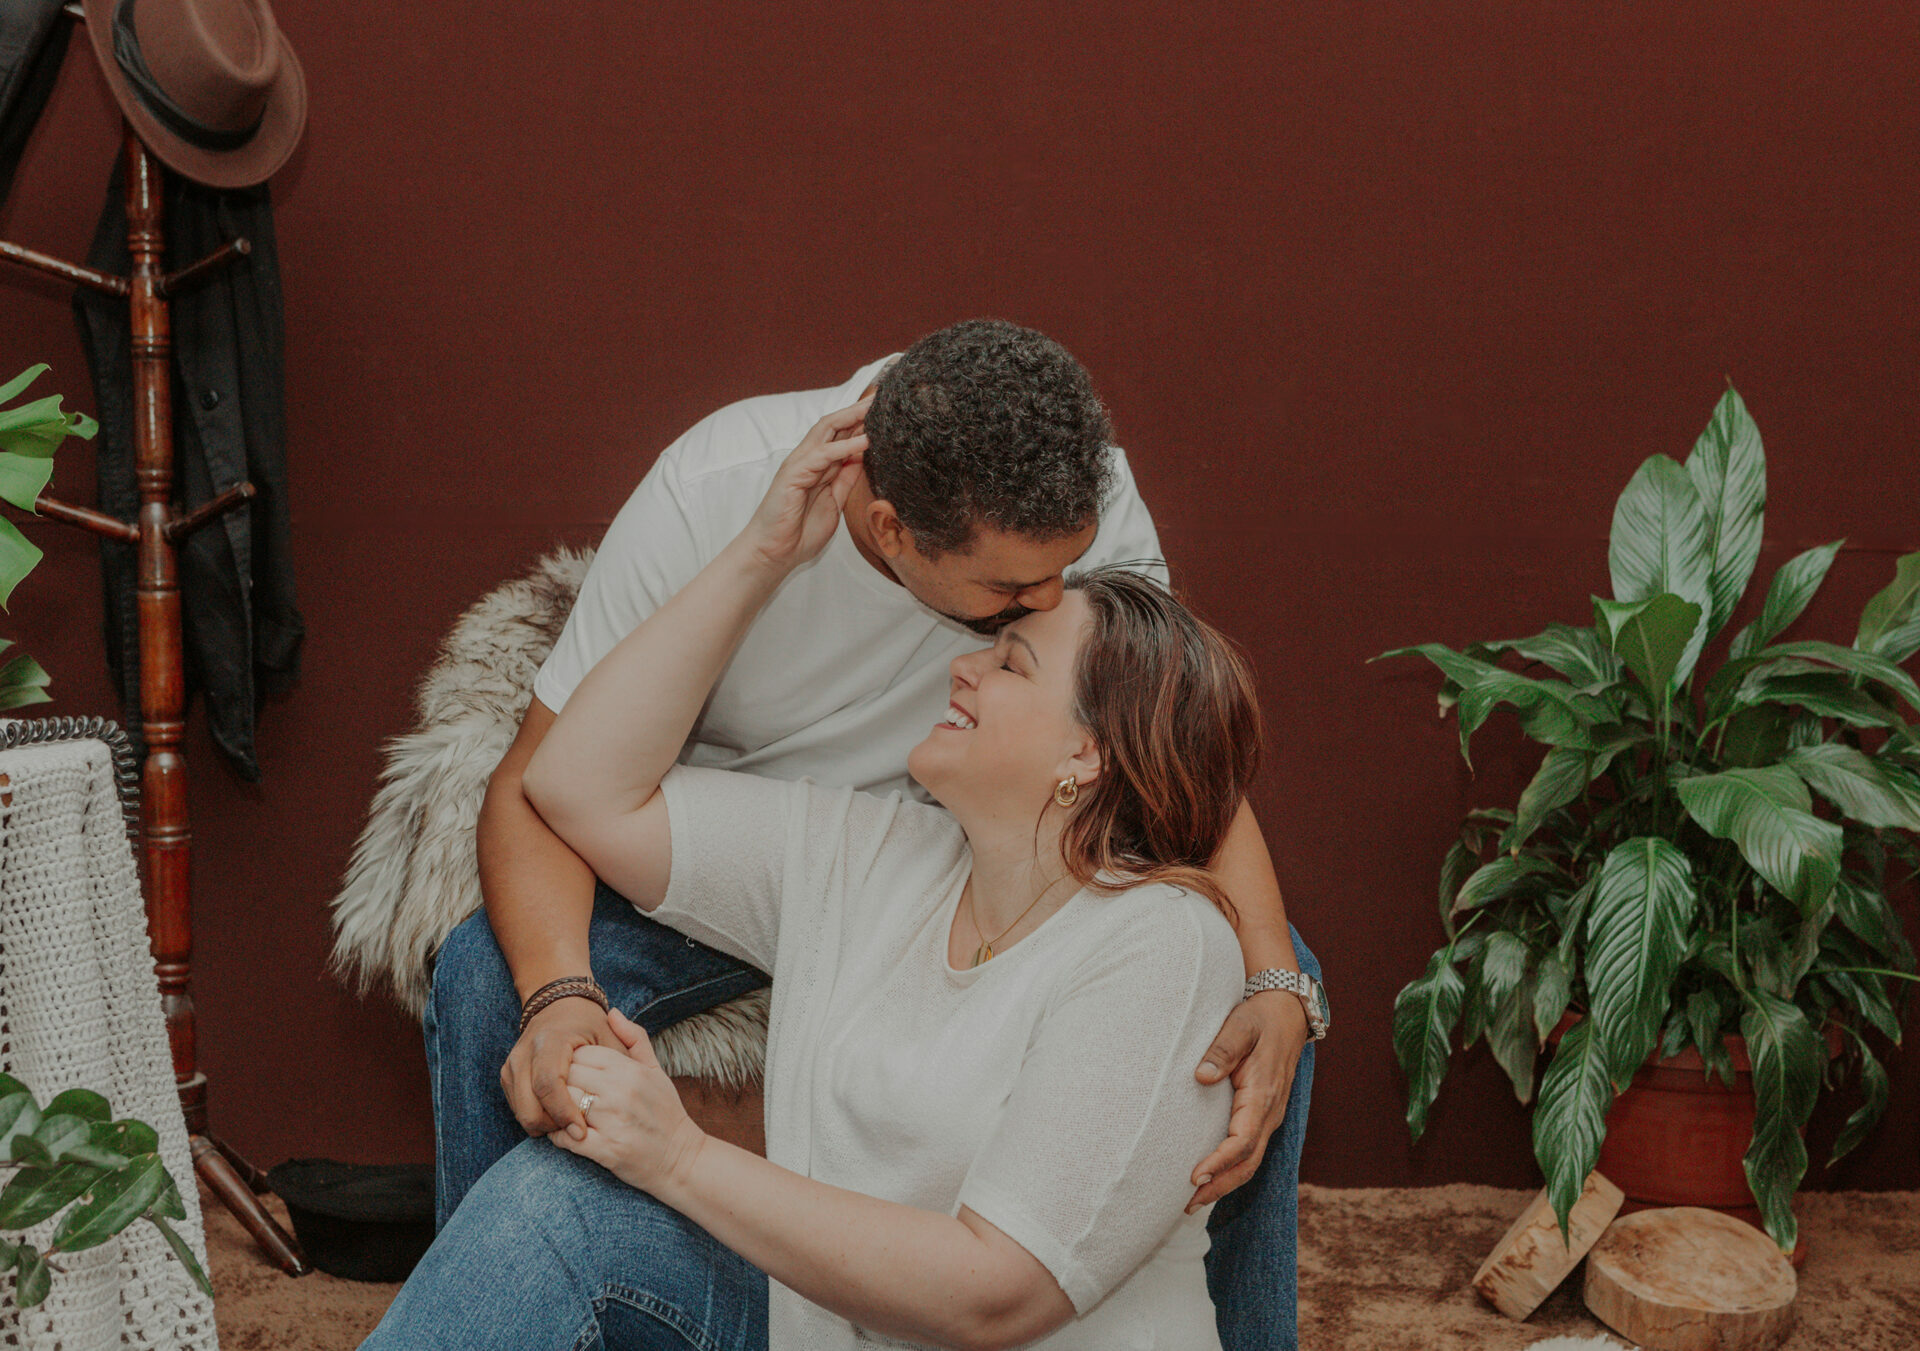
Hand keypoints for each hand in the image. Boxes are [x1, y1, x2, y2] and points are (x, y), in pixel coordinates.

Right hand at [499, 997, 627, 1140]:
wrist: (559, 1006)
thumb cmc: (589, 1024)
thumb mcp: (610, 1034)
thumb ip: (616, 1063)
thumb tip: (622, 1094)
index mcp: (550, 1041)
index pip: (549, 1084)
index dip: (564, 1112)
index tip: (581, 1130)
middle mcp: (525, 1053)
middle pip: (529, 1106)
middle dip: (552, 1125)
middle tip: (577, 1131)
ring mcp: (512, 1065)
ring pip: (521, 1111)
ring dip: (544, 1125)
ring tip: (570, 1122)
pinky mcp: (508, 1076)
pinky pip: (518, 1108)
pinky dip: (537, 1118)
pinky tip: (558, 1114)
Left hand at [549, 1008, 706, 1192]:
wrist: (682, 1158)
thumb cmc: (666, 1112)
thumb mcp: (656, 1070)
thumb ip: (634, 1038)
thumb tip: (611, 1012)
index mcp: (631, 1070)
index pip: (582, 1053)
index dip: (572, 1062)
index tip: (575, 1074)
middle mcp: (620, 1092)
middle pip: (568, 1076)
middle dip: (561, 1084)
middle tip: (562, 1093)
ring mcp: (613, 1121)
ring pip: (563, 1104)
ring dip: (556, 1109)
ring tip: (559, 1112)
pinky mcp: (607, 1150)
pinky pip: (567, 1137)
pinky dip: (559, 1135)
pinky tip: (565, 1133)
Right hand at [738, 400, 870, 573]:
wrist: (774, 553)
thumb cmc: (800, 531)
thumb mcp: (834, 502)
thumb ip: (846, 479)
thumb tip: (864, 458)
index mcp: (817, 465)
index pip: (840, 434)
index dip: (860, 421)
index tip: (883, 411)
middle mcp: (808, 459)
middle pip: (834, 425)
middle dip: (857, 410)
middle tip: (882, 397)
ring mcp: (799, 464)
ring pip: (826, 431)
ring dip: (852, 418)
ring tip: (874, 409)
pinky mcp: (793, 474)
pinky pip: (822, 455)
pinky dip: (844, 446)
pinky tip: (864, 441)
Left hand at [1186, 991, 1309, 1211]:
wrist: (1287, 1013)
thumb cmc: (1260, 1018)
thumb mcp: (1240, 1026)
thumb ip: (1222, 1050)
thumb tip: (1202, 1076)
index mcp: (1263, 1095)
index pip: (1242, 1140)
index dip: (1219, 1162)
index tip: (1195, 1176)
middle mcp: (1270, 1113)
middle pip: (1247, 1162)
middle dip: (1219, 1186)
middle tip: (1186, 1204)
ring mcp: (1269, 1117)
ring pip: (1250, 1162)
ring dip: (1224, 1184)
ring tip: (1192, 1201)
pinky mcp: (1262, 1117)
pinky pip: (1249, 1151)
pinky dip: (1230, 1170)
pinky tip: (1210, 1179)